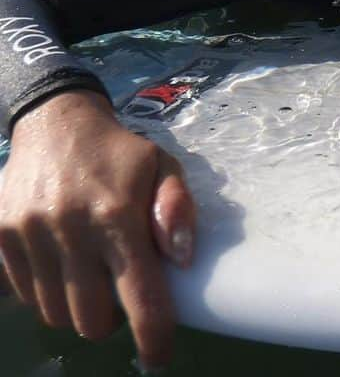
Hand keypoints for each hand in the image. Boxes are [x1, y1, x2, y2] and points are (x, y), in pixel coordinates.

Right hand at [0, 89, 194, 368]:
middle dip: (110, 322)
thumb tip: (182, 258)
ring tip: (93, 279)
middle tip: (121, 298)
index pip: (138, 293)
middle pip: (89, 319)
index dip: (152, 334)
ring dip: (77, 310)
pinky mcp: (0, 240)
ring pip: (54, 314)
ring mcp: (29, 237)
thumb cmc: (119, 153)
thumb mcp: (162, 166)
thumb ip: (177, 208)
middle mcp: (70, 230)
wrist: (55, 125)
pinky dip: (47, 295)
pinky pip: (25, 296)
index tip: (159, 356)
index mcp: (117, 214)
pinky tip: (64, 267)